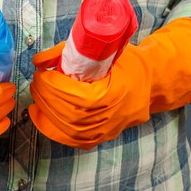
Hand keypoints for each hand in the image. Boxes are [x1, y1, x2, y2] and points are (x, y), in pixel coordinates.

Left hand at [29, 18, 190, 149]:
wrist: (152, 82)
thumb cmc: (129, 63)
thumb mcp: (105, 50)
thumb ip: (71, 52)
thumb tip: (40, 60)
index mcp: (116, 94)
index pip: (78, 97)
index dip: (55, 87)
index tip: (42, 72)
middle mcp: (112, 116)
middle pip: (70, 114)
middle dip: (47, 97)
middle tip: (37, 81)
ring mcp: (108, 130)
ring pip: (69, 130)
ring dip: (46, 112)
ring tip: (38, 94)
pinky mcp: (102, 137)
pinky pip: (73, 140)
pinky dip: (52, 129)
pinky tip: (40, 115)